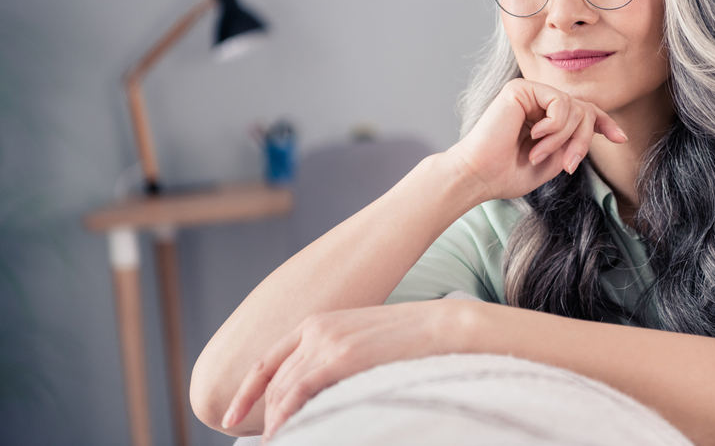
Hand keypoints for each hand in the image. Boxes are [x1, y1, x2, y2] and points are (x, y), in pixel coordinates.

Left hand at [221, 300, 460, 441]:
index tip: (230, 417)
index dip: (245, 392)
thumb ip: (333, 358)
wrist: (443, 326)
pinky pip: (299, 394)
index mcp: (317, 322)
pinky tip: (285, 434)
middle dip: (263, 417)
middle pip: (274, 382)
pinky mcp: (341, 357)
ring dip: (276, 424)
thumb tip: (317, 390)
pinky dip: (285, 417)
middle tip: (268, 444)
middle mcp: (315, 329)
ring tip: (279, 443)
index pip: (267, 361)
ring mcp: (327, 341)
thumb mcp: (362, 342)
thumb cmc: (409, 340)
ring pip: (282, 391)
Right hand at [451, 79, 626, 201]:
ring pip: (574, 107)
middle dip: (582, 140)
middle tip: (568, 165)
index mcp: (544, 117)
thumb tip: (597, 125)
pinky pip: (559, 102)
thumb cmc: (510, 173)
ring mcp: (530, 93)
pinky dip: (554, 126)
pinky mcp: (521, 88)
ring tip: (539, 154)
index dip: (604, 123)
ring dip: (563, 138)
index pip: (583, 112)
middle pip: (584, 110)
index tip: (620, 138)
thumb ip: (574, 141)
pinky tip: (534, 136)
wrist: (481, 176)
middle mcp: (538, 101)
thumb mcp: (554, 159)